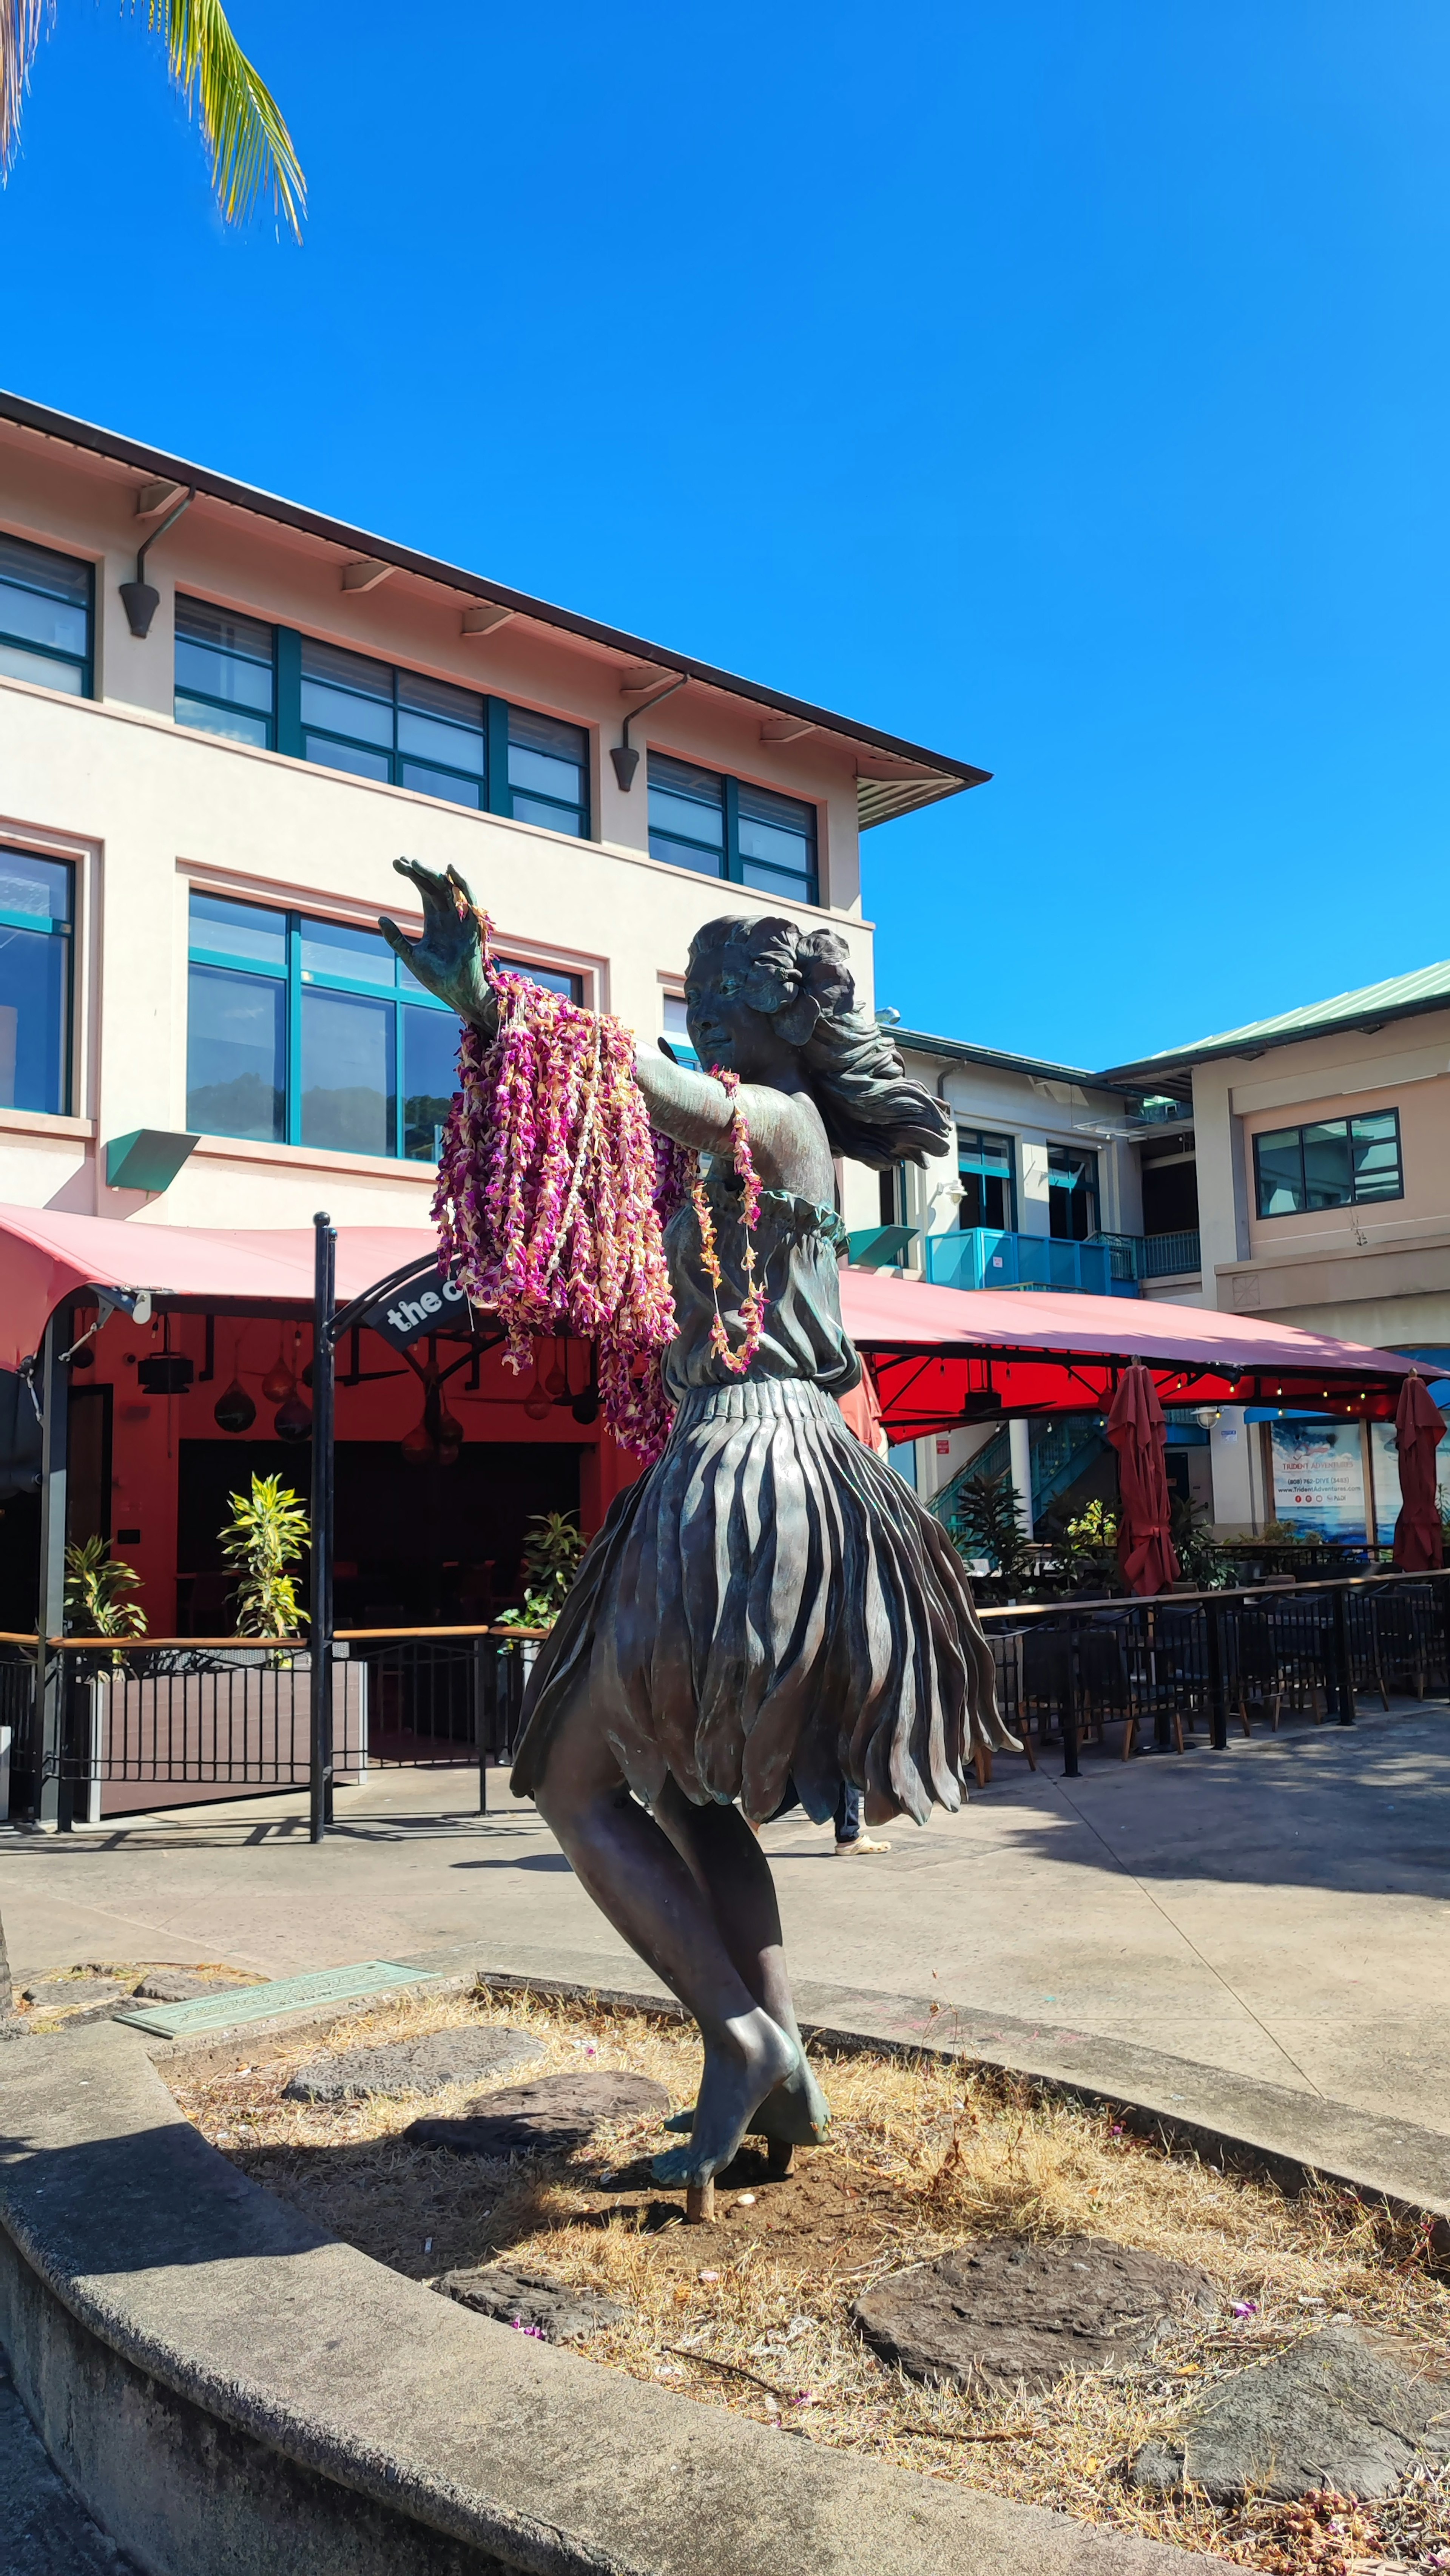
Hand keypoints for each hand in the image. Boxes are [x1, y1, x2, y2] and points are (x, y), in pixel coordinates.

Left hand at [379, 859, 496, 1029]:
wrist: (459, 994)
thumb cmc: (438, 979)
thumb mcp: (411, 956)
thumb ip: (396, 938)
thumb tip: (379, 918)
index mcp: (435, 921)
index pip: (424, 890)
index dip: (412, 875)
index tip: (396, 863)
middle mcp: (449, 916)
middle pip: (434, 885)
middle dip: (418, 871)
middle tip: (401, 860)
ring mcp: (461, 919)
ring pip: (449, 888)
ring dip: (433, 874)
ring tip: (416, 863)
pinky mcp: (474, 924)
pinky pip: (470, 899)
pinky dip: (463, 883)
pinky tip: (451, 869)